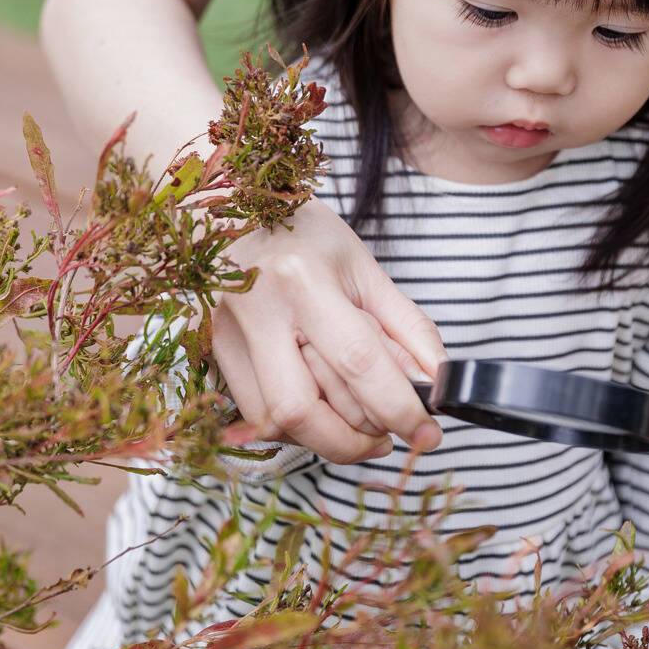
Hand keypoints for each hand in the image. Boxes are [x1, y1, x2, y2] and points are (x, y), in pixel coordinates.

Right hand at [213, 200, 446, 462]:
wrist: (231, 208)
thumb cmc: (304, 236)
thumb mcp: (363, 267)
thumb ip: (406, 326)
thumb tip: (438, 382)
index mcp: (302, 277)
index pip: (357, 361)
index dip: (398, 407)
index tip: (428, 434)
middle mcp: (255, 308)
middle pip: (305, 408)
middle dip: (357, 439)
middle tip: (390, 435)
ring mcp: (224, 334)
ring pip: (275, 422)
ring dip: (327, 440)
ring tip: (359, 427)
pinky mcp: (210, 352)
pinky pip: (255, 415)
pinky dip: (296, 428)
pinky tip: (320, 411)